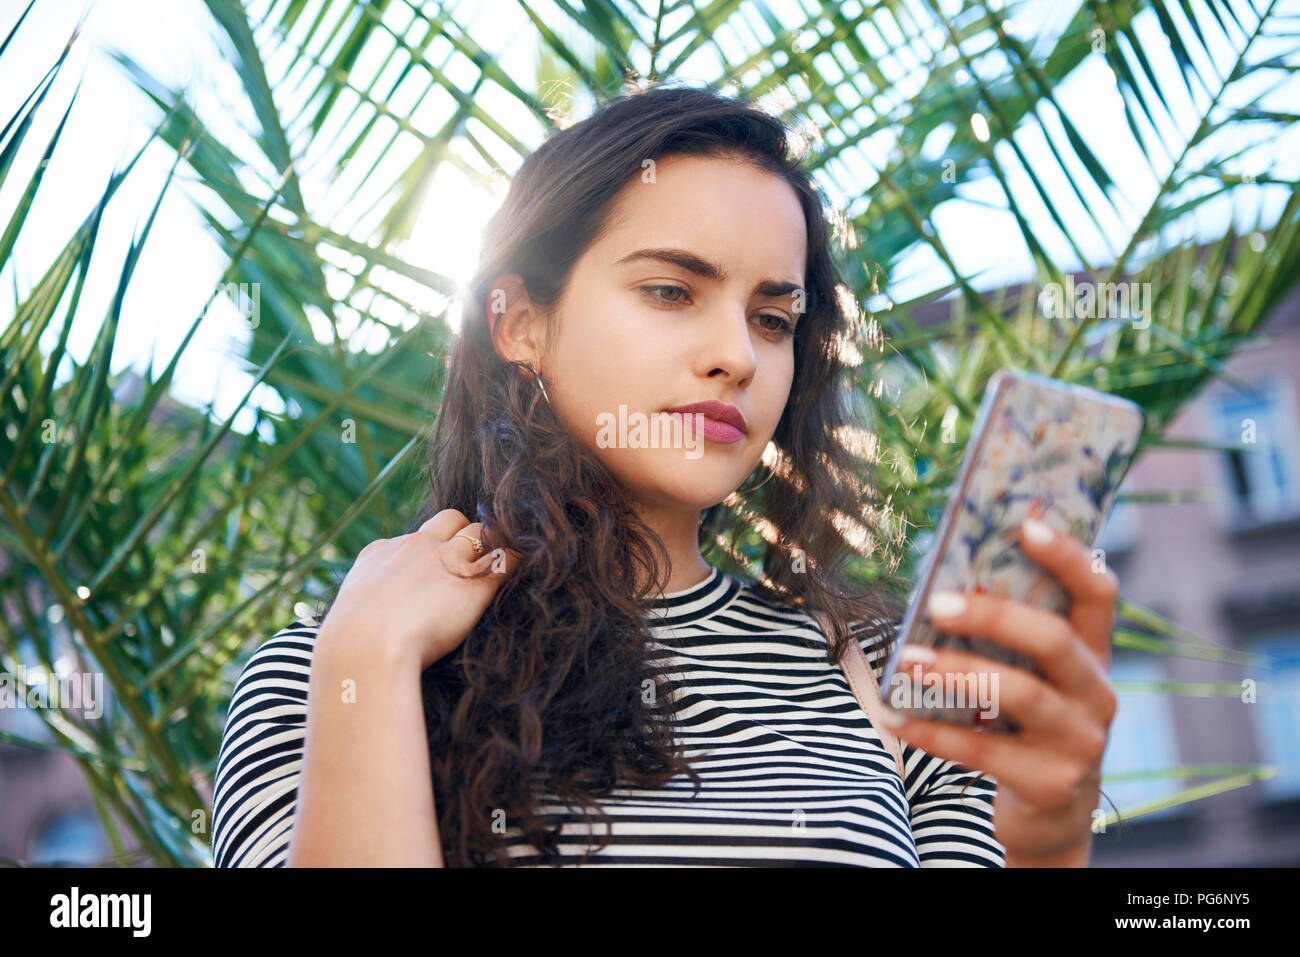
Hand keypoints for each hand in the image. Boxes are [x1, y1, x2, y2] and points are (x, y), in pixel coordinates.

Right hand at [321, 509, 520, 669]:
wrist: (366, 647)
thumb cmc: (353, 644)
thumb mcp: (351, 612)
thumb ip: (367, 603)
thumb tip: (365, 619)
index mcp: (382, 553)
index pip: (415, 536)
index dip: (430, 548)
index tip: (435, 566)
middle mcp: (416, 547)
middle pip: (451, 518)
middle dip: (464, 533)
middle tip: (471, 560)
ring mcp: (447, 559)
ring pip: (480, 532)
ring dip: (490, 546)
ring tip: (498, 563)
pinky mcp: (474, 581)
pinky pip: (506, 558)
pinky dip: (514, 561)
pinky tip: (517, 570)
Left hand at [880, 517, 1119, 866]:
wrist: (1049, 816)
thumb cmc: (1024, 724)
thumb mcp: (1028, 677)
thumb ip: (1004, 637)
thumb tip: (942, 586)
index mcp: (1093, 654)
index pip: (1097, 594)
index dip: (1068, 557)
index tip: (1025, 525)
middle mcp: (1098, 694)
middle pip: (1054, 640)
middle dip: (993, 616)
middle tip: (936, 603)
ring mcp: (1080, 742)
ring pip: (1021, 694)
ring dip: (955, 672)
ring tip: (904, 659)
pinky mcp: (1052, 784)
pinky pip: (984, 749)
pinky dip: (932, 731)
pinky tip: (894, 716)